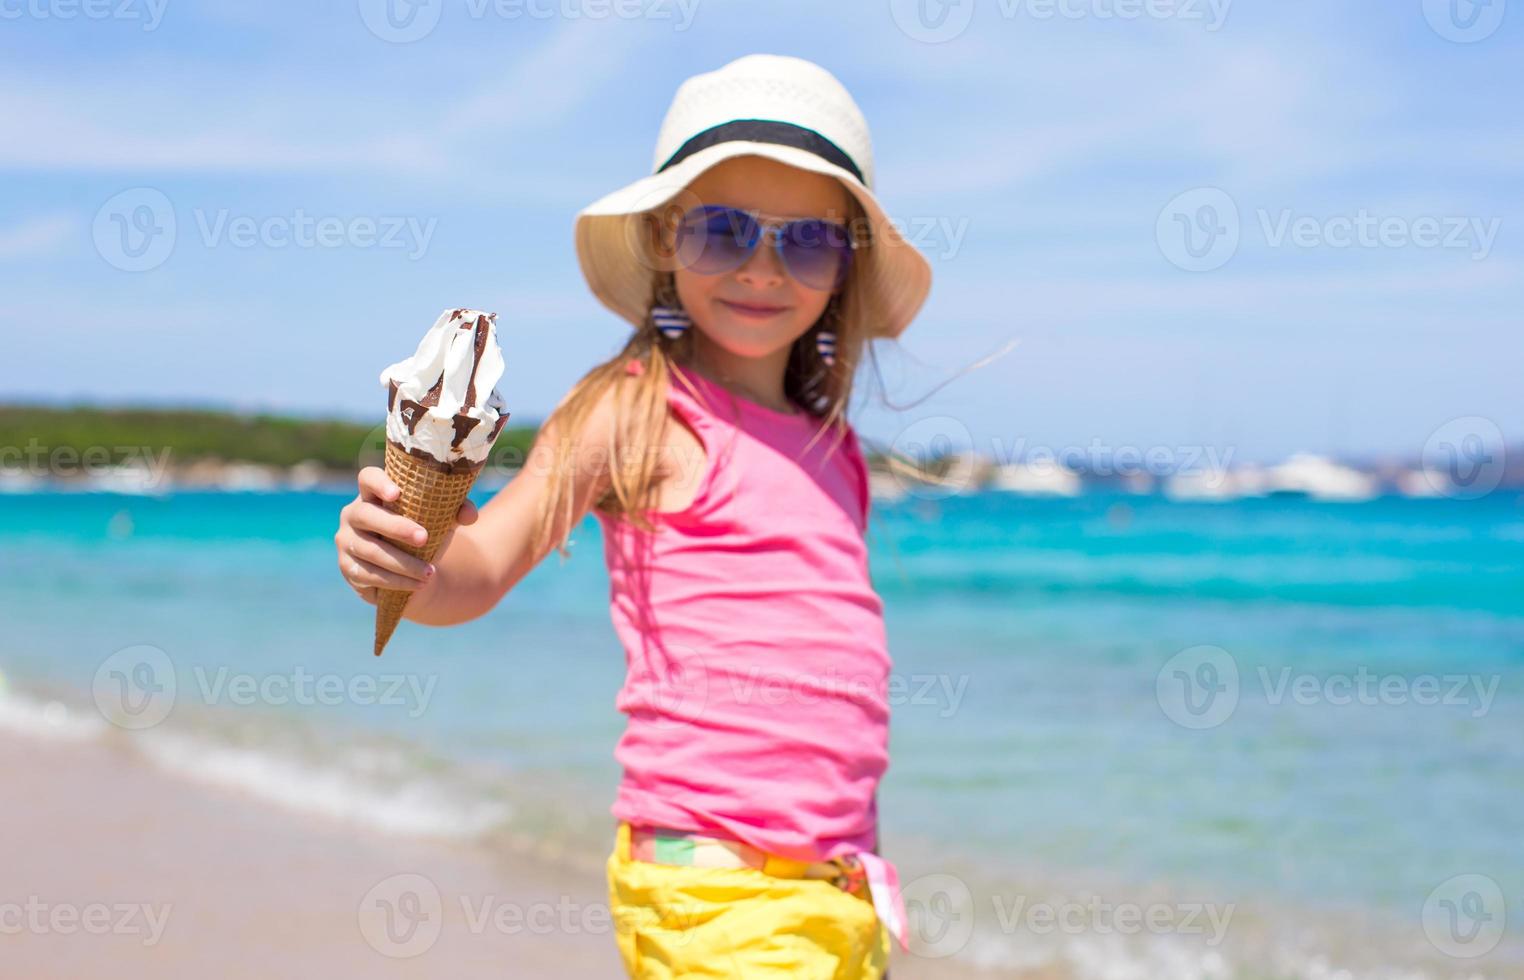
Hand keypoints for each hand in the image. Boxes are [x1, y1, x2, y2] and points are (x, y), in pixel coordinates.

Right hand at [335, 466, 478, 605]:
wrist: (408, 568)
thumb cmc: (421, 532)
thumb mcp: (439, 519)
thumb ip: (455, 511)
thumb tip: (470, 515)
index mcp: (373, 494)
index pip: (367, 478)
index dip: (379, 483)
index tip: (397, 493)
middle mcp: (353, 514)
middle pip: (366, 515)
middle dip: (396, 527)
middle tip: (424, 538)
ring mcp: (346, 541)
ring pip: (370, 550)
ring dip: (402, 563)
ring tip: (430, 572)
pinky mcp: (348, 567)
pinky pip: (369, 575)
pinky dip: (396, 581)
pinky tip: (419, 584)